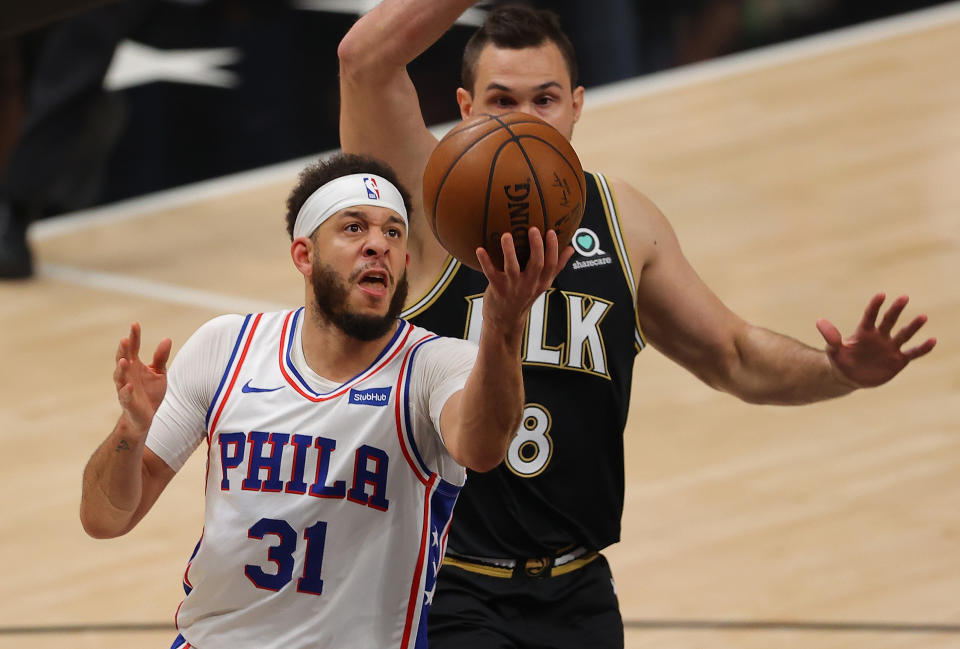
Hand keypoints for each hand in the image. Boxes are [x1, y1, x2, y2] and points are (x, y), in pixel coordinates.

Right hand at [114, 323, 171, 431]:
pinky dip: (126, 391)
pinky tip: (129, 385)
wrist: (147, 417)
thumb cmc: (151, 393)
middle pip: (123, 359)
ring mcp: (125, 388)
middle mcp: (127, 374)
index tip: (135, 324)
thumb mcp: (159, 373)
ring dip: (121, 369)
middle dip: (123, 350)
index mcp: (135, 365)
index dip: (134, 336)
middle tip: (125, 339)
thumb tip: (167, 339)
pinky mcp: (128, 402)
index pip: (133, 347)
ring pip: (119, 377)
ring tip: (124, 360)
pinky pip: (125, 396)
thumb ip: (161, 357)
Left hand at [476, 228, 573, 332]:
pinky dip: (485, 261)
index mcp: (542, 282)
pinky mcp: (497, 289)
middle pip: (536, 265)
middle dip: (536, 247)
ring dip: (509, 251)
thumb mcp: (542, 284)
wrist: (505, 320)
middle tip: (533, 229)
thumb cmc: (524, 296)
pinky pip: (490, 273)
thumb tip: (571, 248)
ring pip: (512, 267)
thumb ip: (556, 267)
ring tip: (506, 235)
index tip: (551, 232)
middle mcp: (529, 285)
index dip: (553, 249)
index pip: (551, 265)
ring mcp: (513, 287)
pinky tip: (480, 249)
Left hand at [816, 293, 935, 387]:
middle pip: (889, 320)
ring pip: (904, 334)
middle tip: (904, 297)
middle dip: (896, 310)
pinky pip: (913, 353)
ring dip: (913, 326)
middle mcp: (879, 336)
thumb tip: (820, 321)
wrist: (850, 377)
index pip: (870, 316)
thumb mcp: (833, 350)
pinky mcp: (898, 360)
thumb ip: (830, 337)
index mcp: (864, 332)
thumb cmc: (841, 360)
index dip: (875, 306)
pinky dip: (923, 348)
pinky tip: (933, 340)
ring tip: (923, 316)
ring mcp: (890, 347)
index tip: (881, 295)